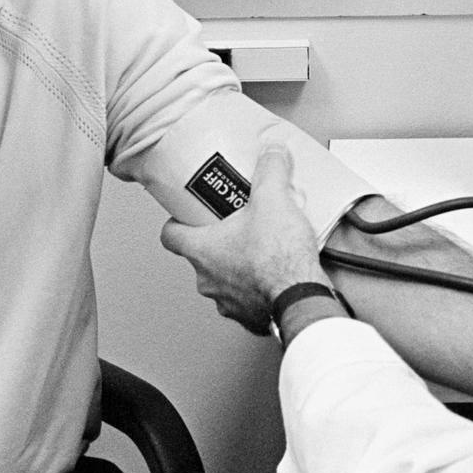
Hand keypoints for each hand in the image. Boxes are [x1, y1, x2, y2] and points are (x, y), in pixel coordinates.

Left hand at [161, 143, 328, 335]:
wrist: (302, 298)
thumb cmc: (279, 259)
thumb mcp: (273, 199)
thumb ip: (269, 170)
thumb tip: (271, 154)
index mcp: (202, 250)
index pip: (169, 236)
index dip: (176, 224)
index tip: (185, 217)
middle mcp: (208, 280)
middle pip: (200, 257)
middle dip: (218, 243)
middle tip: (237, 228)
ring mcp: (228, 302)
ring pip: (223, 282)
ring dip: (237, 269)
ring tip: (261, 252)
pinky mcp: (250, 319)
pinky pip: (247, 302)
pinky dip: (257, 290)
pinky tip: (275, 277)